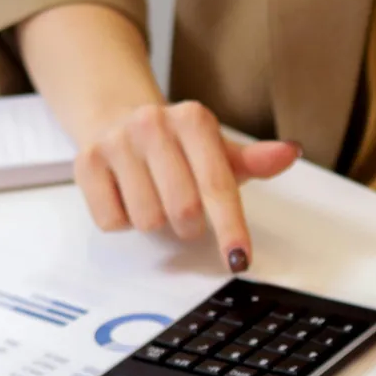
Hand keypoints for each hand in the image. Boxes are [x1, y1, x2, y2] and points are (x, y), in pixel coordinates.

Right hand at [73, 99, 298, 271]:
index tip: (239, 258)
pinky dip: (124, 220)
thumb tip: (290, 152)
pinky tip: (127, 195)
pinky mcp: (86, 161)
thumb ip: (253, 159)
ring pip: (147, 220)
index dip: (230, 227)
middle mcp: (153, 123)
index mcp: (193, 119)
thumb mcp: (217, 150)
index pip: (217, 185)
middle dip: (189, 225)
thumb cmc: (177, 145)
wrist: (116, 117)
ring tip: (153, 195)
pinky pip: (113, 221)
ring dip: (156, 222)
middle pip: (182, 210)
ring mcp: (116, 141)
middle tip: (184, 211)